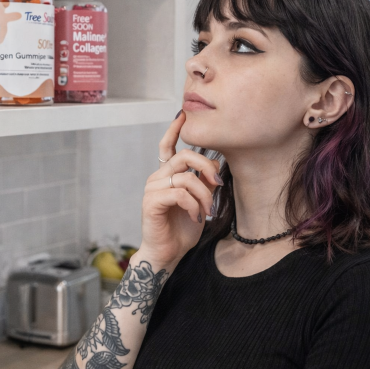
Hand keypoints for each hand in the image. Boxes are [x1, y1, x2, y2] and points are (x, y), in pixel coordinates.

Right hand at [140, 111, 221, 267]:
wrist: (168, 253)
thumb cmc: (182, 228)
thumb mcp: (201, 201)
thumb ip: (206, 183)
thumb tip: (217, 164)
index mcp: (167, 175)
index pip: (167, 147)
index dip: (174, 130)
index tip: (183, 115)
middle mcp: (158, 178)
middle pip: (184, 157)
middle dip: (206, 167)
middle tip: (218, 182)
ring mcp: (152, 189)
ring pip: (185, 177)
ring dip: (203, 195)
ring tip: (207, 210)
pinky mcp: (151, 202)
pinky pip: (179, 193)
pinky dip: (194, 205)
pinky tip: (197, 216)